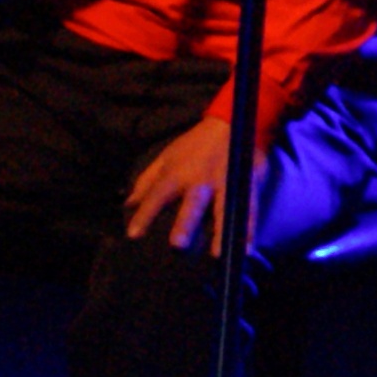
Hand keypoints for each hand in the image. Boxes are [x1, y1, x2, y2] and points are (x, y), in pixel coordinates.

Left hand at [124, 116, 262, 257]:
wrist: (229, 122)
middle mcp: (200, 179)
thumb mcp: (167, 157)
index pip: (158, 195)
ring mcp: (224, 182)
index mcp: (177, 172)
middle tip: (178, 245)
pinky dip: (248, 229)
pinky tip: (246, 249)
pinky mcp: (245, 183)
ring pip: (223, 210)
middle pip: (192, 204)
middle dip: (186, 223)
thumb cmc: (194, 144)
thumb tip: (128, 204)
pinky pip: (248, 209)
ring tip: (218, 255)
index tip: (134, 235)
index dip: (146, 214)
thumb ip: (147, 181)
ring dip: (220, 232)